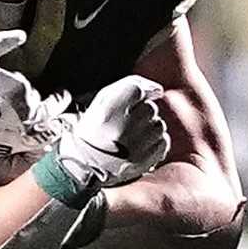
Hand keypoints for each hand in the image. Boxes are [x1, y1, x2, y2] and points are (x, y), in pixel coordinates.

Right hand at [54, 75, 168, 190]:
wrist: (85, 163)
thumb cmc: (97, 126)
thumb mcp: (103, 100)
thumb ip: (130, 85)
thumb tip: (159, 91)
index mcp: (107, 113)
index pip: (136, 90)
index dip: (137, 93)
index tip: (135, 98)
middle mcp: (121, 130)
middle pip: (150, 108)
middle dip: (142, 112)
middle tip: (126, 122)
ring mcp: (134, 148)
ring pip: (158, 125)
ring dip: (149, 127)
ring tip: (132, 135)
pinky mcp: (143, 162)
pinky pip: (163, 142)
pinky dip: (154, 142)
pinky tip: (139, 145)